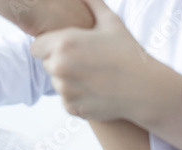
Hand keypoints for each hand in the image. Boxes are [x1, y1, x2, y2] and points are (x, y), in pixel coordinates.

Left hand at [30, 0, 156, 120]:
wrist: (145, 88)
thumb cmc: (128, 52)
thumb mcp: (110, 21)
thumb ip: (91, 3)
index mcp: (64, 43)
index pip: (36, 46)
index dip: (50, 46)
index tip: (66, 48)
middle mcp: (59, 67)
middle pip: (46, 64)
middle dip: (60, 62)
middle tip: (85, 62)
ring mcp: (65, 90)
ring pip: (56, 83)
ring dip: (68, 80)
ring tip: (94, 76)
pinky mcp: (71, 107)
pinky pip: (66, 100)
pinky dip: (77, 97)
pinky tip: (96, 89)